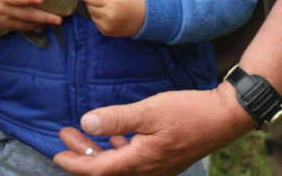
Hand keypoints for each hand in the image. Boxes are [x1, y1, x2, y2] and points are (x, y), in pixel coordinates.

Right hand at [0, 0, 62, 30]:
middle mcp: (2, 9)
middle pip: (25, 13)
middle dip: (43, 16)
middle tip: (60, 18)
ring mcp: (3, 19)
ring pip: (25, 22)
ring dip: (41, 22)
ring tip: (56, 22)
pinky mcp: (3, 25)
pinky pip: (19, 28)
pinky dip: (31, 27)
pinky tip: (43, 26)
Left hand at [53, 84, 254, 174]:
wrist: (224, 118)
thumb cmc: (189, 112)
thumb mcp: (149, 110)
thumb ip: (117, 118)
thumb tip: (87, 122)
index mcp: (140, 161)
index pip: (98, 170)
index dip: (75, 163)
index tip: (57, 154)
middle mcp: (148, 171)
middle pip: (106, 170)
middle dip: (82, 154)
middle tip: (66, 135)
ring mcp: (158, 167)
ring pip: (119, 165)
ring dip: (99, 150)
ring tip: (84, 133)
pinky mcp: (165, 160)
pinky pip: (134, 161)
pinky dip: (118, 149)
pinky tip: (116, 135)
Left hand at [79, 0, 144, 36]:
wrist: (147, 16)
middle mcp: (108, 13)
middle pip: (88, 4)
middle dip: (93, 0)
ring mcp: (107, 24)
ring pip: (91, 13)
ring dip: (96, 9)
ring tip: (109, 7)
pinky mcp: (106, 31)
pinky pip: (95, 22)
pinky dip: (100, 17)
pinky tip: (111, 15)